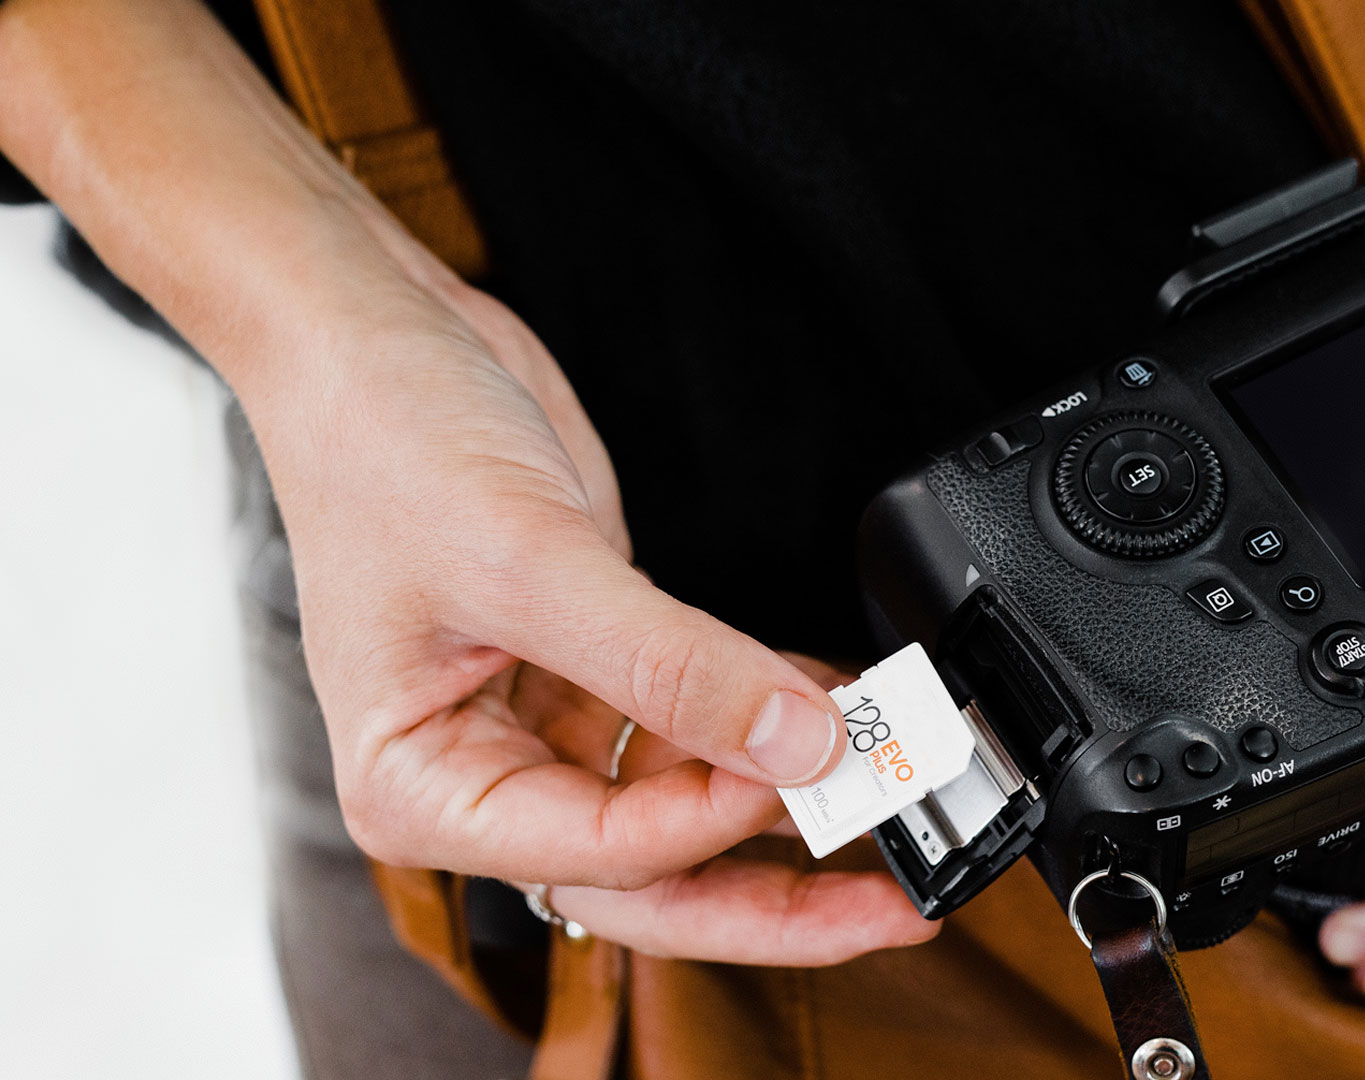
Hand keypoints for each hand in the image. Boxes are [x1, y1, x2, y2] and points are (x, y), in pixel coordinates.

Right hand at [0, 0, 936, 966]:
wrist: (374, 336)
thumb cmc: (384, 444)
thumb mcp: (529, 561)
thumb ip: (670, 665)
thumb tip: (796, 743)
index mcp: (425, 788)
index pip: (593, 855)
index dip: (708, 825)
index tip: (801, 769)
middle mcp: (487, 775)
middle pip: (654, 876)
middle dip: (778, 893)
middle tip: (897, 900)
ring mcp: (550, 722)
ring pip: (691, 804)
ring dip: (792, 790)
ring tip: (895, 778)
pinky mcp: (604, 665)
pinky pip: (704, 722)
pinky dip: (775, 713)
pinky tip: (844, 701)